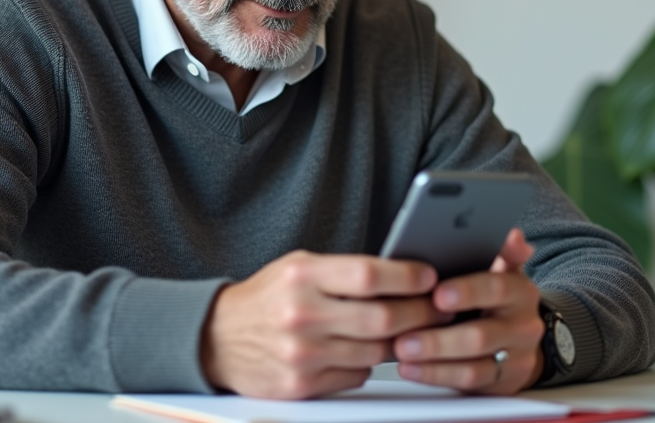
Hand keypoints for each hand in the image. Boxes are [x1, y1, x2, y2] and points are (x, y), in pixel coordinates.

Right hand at [201, 250, 448, 398]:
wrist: (216, 338)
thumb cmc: (266, 297)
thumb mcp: (298, 267)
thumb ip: (342, 271)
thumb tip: (402, 273)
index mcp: (302, 276)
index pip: (368, 274)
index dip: (407, 276)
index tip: (430, 276)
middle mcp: (301, 314)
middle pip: (381, 318)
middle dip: (419, 314)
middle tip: (439, 309)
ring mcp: (301, 354)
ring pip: (375, 352)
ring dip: (400, 342)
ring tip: (412, 330)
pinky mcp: (300, 385)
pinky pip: (356, 377)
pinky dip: (368, 366)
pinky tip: (365, 352)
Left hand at [393, 229, 544, 393]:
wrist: (521, 338)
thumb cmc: (496, 298)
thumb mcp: (501, 269)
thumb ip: (500, 251)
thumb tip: (511, 234)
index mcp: (520, 290)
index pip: (497, 287)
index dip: (467, 291)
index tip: (437, 294)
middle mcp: (523, 325)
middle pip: (480, 334)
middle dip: (439, 337)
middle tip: (405, 336)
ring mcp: (515, 357)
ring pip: (473, 364)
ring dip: (433, 359)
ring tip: (402, 352)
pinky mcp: (502, 382)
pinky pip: (468, 383)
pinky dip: (436, 376)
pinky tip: (411, 368)